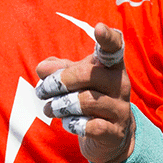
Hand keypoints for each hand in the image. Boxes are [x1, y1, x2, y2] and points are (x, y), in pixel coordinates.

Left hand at [34, 23, 134, 162]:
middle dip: (57, 82)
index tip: (99, 28)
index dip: (107, 37)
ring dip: (60, 105)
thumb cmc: (88, 96)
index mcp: (111, 66)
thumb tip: (42, 69)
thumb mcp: (72, 79)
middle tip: (42, 91)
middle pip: (87, 74)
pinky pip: (90, 126)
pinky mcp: (115, 132)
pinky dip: (72, 124)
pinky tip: (68, 123)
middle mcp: (120, 84)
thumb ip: (57, 69)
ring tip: (50, 109)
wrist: (110, 134)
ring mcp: (121, 109)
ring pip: (86, 101)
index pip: (114, 47)